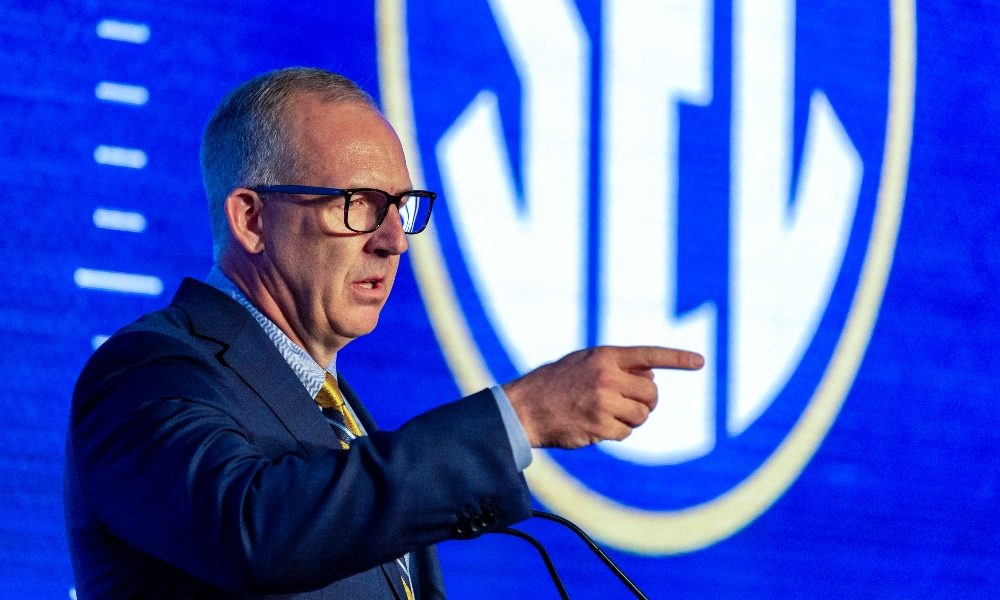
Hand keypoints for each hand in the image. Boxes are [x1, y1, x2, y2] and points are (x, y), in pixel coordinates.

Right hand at [502, 346, 703, 448]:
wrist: (525, 408)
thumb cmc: (555, 384)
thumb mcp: (584, 362)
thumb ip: (616, 364)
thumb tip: (651, 374)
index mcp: (605, 356)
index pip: (650, 355)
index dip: (677, 358)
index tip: (700, 361)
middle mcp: (607, 377)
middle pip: (651, 392)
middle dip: (645, 401)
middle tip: (628, 404)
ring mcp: (604, 402)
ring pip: (642, 415)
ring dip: (630, 419)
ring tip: (606, 414)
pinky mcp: (600, 426)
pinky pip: (626, 433)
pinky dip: (616, 433)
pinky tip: (595, 426)